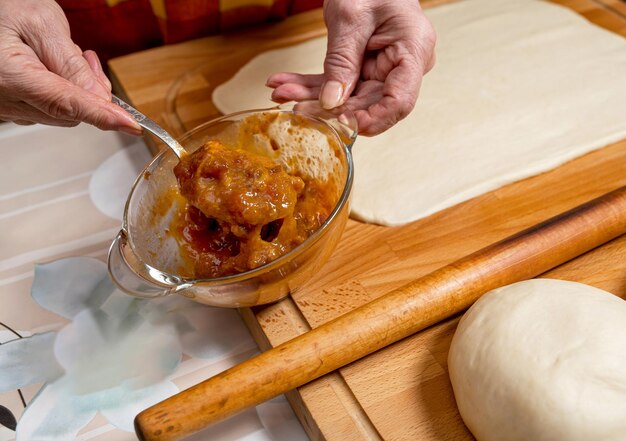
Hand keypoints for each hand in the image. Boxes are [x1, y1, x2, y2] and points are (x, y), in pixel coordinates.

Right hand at [0, 0, 140, 133]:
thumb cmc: (2, 8)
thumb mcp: (41, 23)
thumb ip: (71, 62)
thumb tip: (100, 97)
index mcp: (10, 77)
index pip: (66, 104)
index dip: (102, 116)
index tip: (130, 125)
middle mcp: (5, 100)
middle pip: (68, 112)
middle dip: (90, 91)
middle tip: (90, 59)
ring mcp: (7, 107)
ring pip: (61, 112)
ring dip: (77, 90)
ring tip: (67, 55)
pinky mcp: (11, 107)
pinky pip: (47, 108)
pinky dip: (62, 92)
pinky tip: (55, 67)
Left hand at [267, 0, 435, 135]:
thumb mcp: (350, 17)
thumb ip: (342, 61)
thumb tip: (331, 102)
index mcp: (413, 51)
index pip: (399, 101)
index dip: (372, 119)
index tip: (341, 123)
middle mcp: (403, 66)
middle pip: (369, 103)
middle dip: (328, 107)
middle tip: (296, 106)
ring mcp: (384, 69)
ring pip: (348, 97)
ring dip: (312, 97)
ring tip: (281, 92)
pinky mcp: (365, 69)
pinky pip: (339, 84)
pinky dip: (312, 86)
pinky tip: (286, 85)